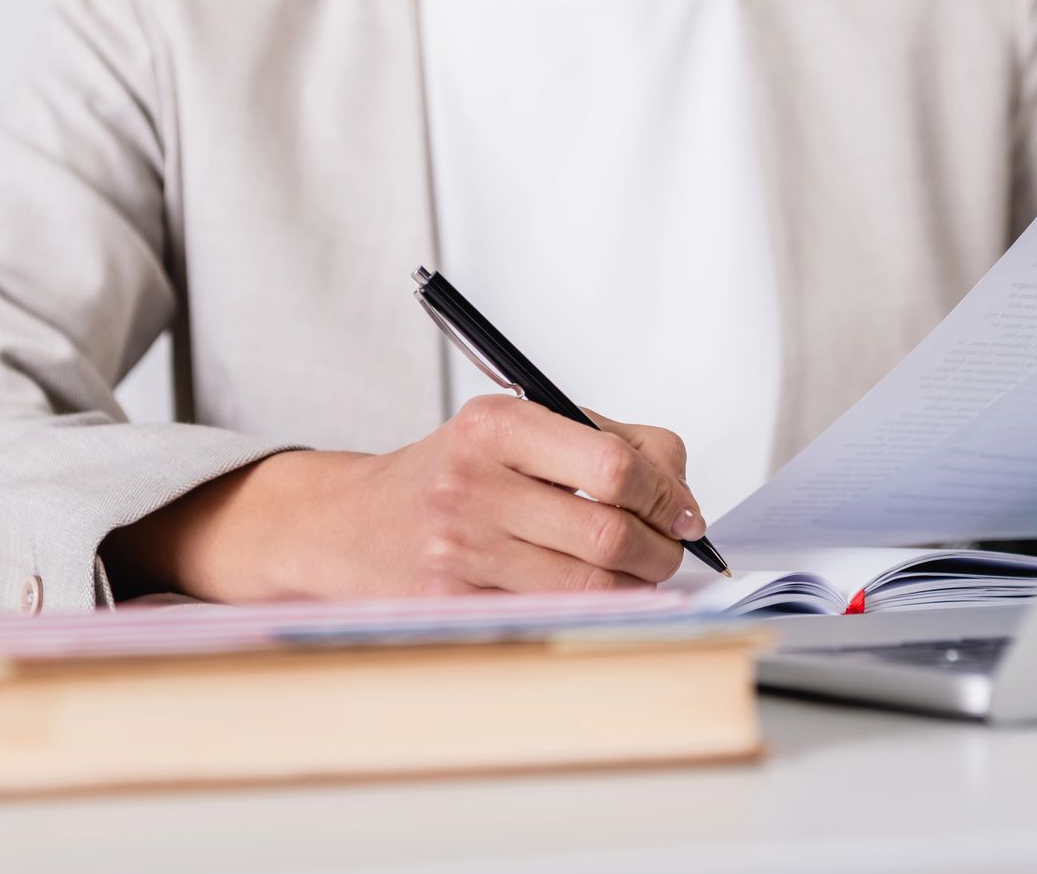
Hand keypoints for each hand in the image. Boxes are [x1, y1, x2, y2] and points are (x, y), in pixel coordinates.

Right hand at [101, 396, 706, 600]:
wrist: (351, 524)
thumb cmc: (456, 472)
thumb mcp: (521, 428)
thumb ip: (610, 442)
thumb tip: (685, 500)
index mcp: (496, 423)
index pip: (614, 462)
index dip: (667, 492)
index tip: (684, 510)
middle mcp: (471, 482)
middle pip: (609, 531)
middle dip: (661, 547)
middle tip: (672, 549)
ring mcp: (457, 548)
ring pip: (589, 583)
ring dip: (635, 584)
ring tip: (637, 571)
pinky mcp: (452, 603)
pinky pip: (553, 613)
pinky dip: (592, 608)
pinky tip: (594, 593)